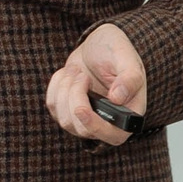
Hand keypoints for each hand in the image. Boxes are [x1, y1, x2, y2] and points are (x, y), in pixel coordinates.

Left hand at [46, 23, 147, 147]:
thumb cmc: (116, 50)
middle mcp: (107, 122)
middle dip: (75, 98)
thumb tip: (118, 98)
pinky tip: (69, 73)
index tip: (80, 109)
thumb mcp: (126, 57)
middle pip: (82, 128)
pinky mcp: (68, 111)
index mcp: (128, 114)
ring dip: (66, 89)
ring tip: (77, 71)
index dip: (95, 127)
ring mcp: (86, 120)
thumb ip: (129, 77)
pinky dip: (57, 85)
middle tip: (82, 74)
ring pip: (64, 119)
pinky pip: (53, 106)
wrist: (98, 46)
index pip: (113, 135)